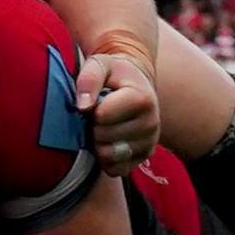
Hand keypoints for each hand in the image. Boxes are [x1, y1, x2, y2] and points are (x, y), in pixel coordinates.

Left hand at [77, 52, 159, 176]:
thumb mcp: (100, 65)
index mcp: (143, 98)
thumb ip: (89, 79)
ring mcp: (150, 143)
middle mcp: (152, 123)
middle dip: (94, 126)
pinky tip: (107, 141)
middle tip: (98, 114)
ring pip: (109, 156)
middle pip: (104, 137)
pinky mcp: (144, 158)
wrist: (136, 83)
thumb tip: (83, 107)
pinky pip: (116, 170)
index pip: (102, 116)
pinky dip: (105, 159)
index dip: (92, 109)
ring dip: (98, 143)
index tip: (97, 100)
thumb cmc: (114, 74)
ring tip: (102, 127)